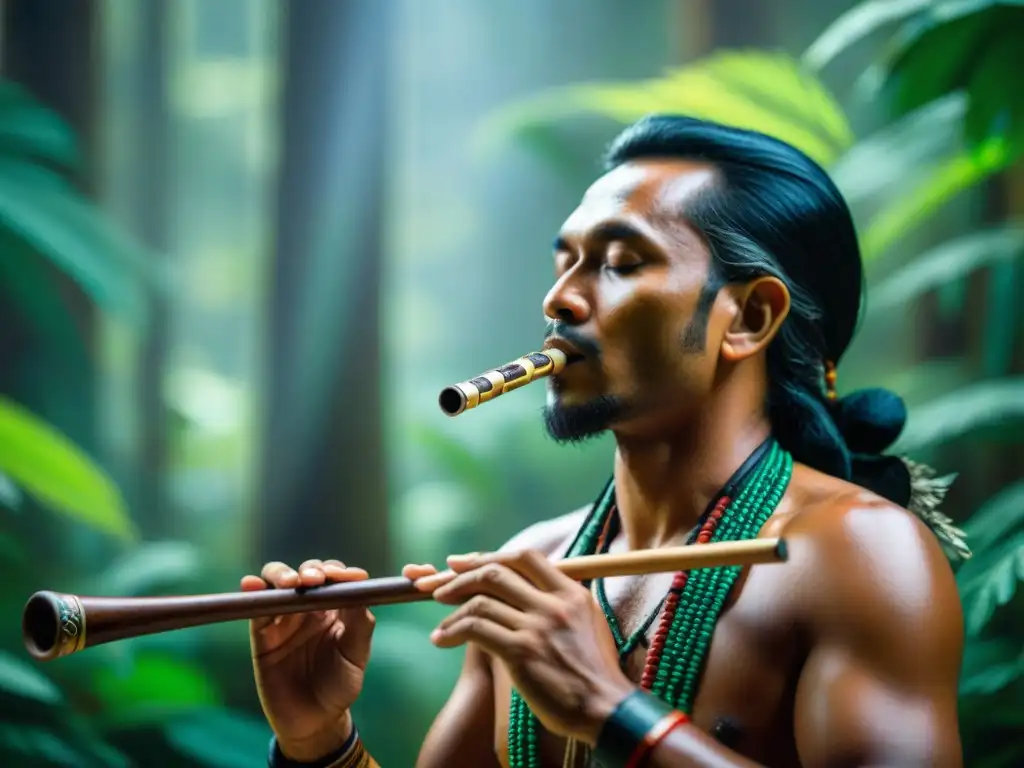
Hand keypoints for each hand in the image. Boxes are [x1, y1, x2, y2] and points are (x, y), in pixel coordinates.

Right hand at [243, 558, 437, 759]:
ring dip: (283, 575)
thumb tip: (359, 591)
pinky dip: (253, 591)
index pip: (336, 577)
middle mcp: (309, 606)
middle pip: (307, 572)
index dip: (340, 572)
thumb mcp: (356, 656)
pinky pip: (256, 607)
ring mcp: (285, 617)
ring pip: (279, 581)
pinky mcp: (262, 632)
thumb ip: (360, 625)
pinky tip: (252, 585)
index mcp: (336, 607)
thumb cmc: (339, 686)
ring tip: (291, 583)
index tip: (348, 577)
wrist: (314, 722)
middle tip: (316, 581)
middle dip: (312, 570)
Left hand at [418, 549, 635, 744]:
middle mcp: (554, 604)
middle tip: (439, 588)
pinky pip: (475, 629)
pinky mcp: (521, 652)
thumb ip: (558, 602)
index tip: (463, 563)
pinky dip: (452, 631)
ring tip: (441, 625)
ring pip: (480, 601)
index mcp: (571, 592)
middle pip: (496, 573)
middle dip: (461, 578)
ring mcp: (538, 626)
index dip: (489, 556)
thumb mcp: (587, 623)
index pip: (525, 558)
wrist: (606, 709)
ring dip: (452, 611)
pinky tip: (441, 640)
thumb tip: (523, 589)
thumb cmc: (594, 672)